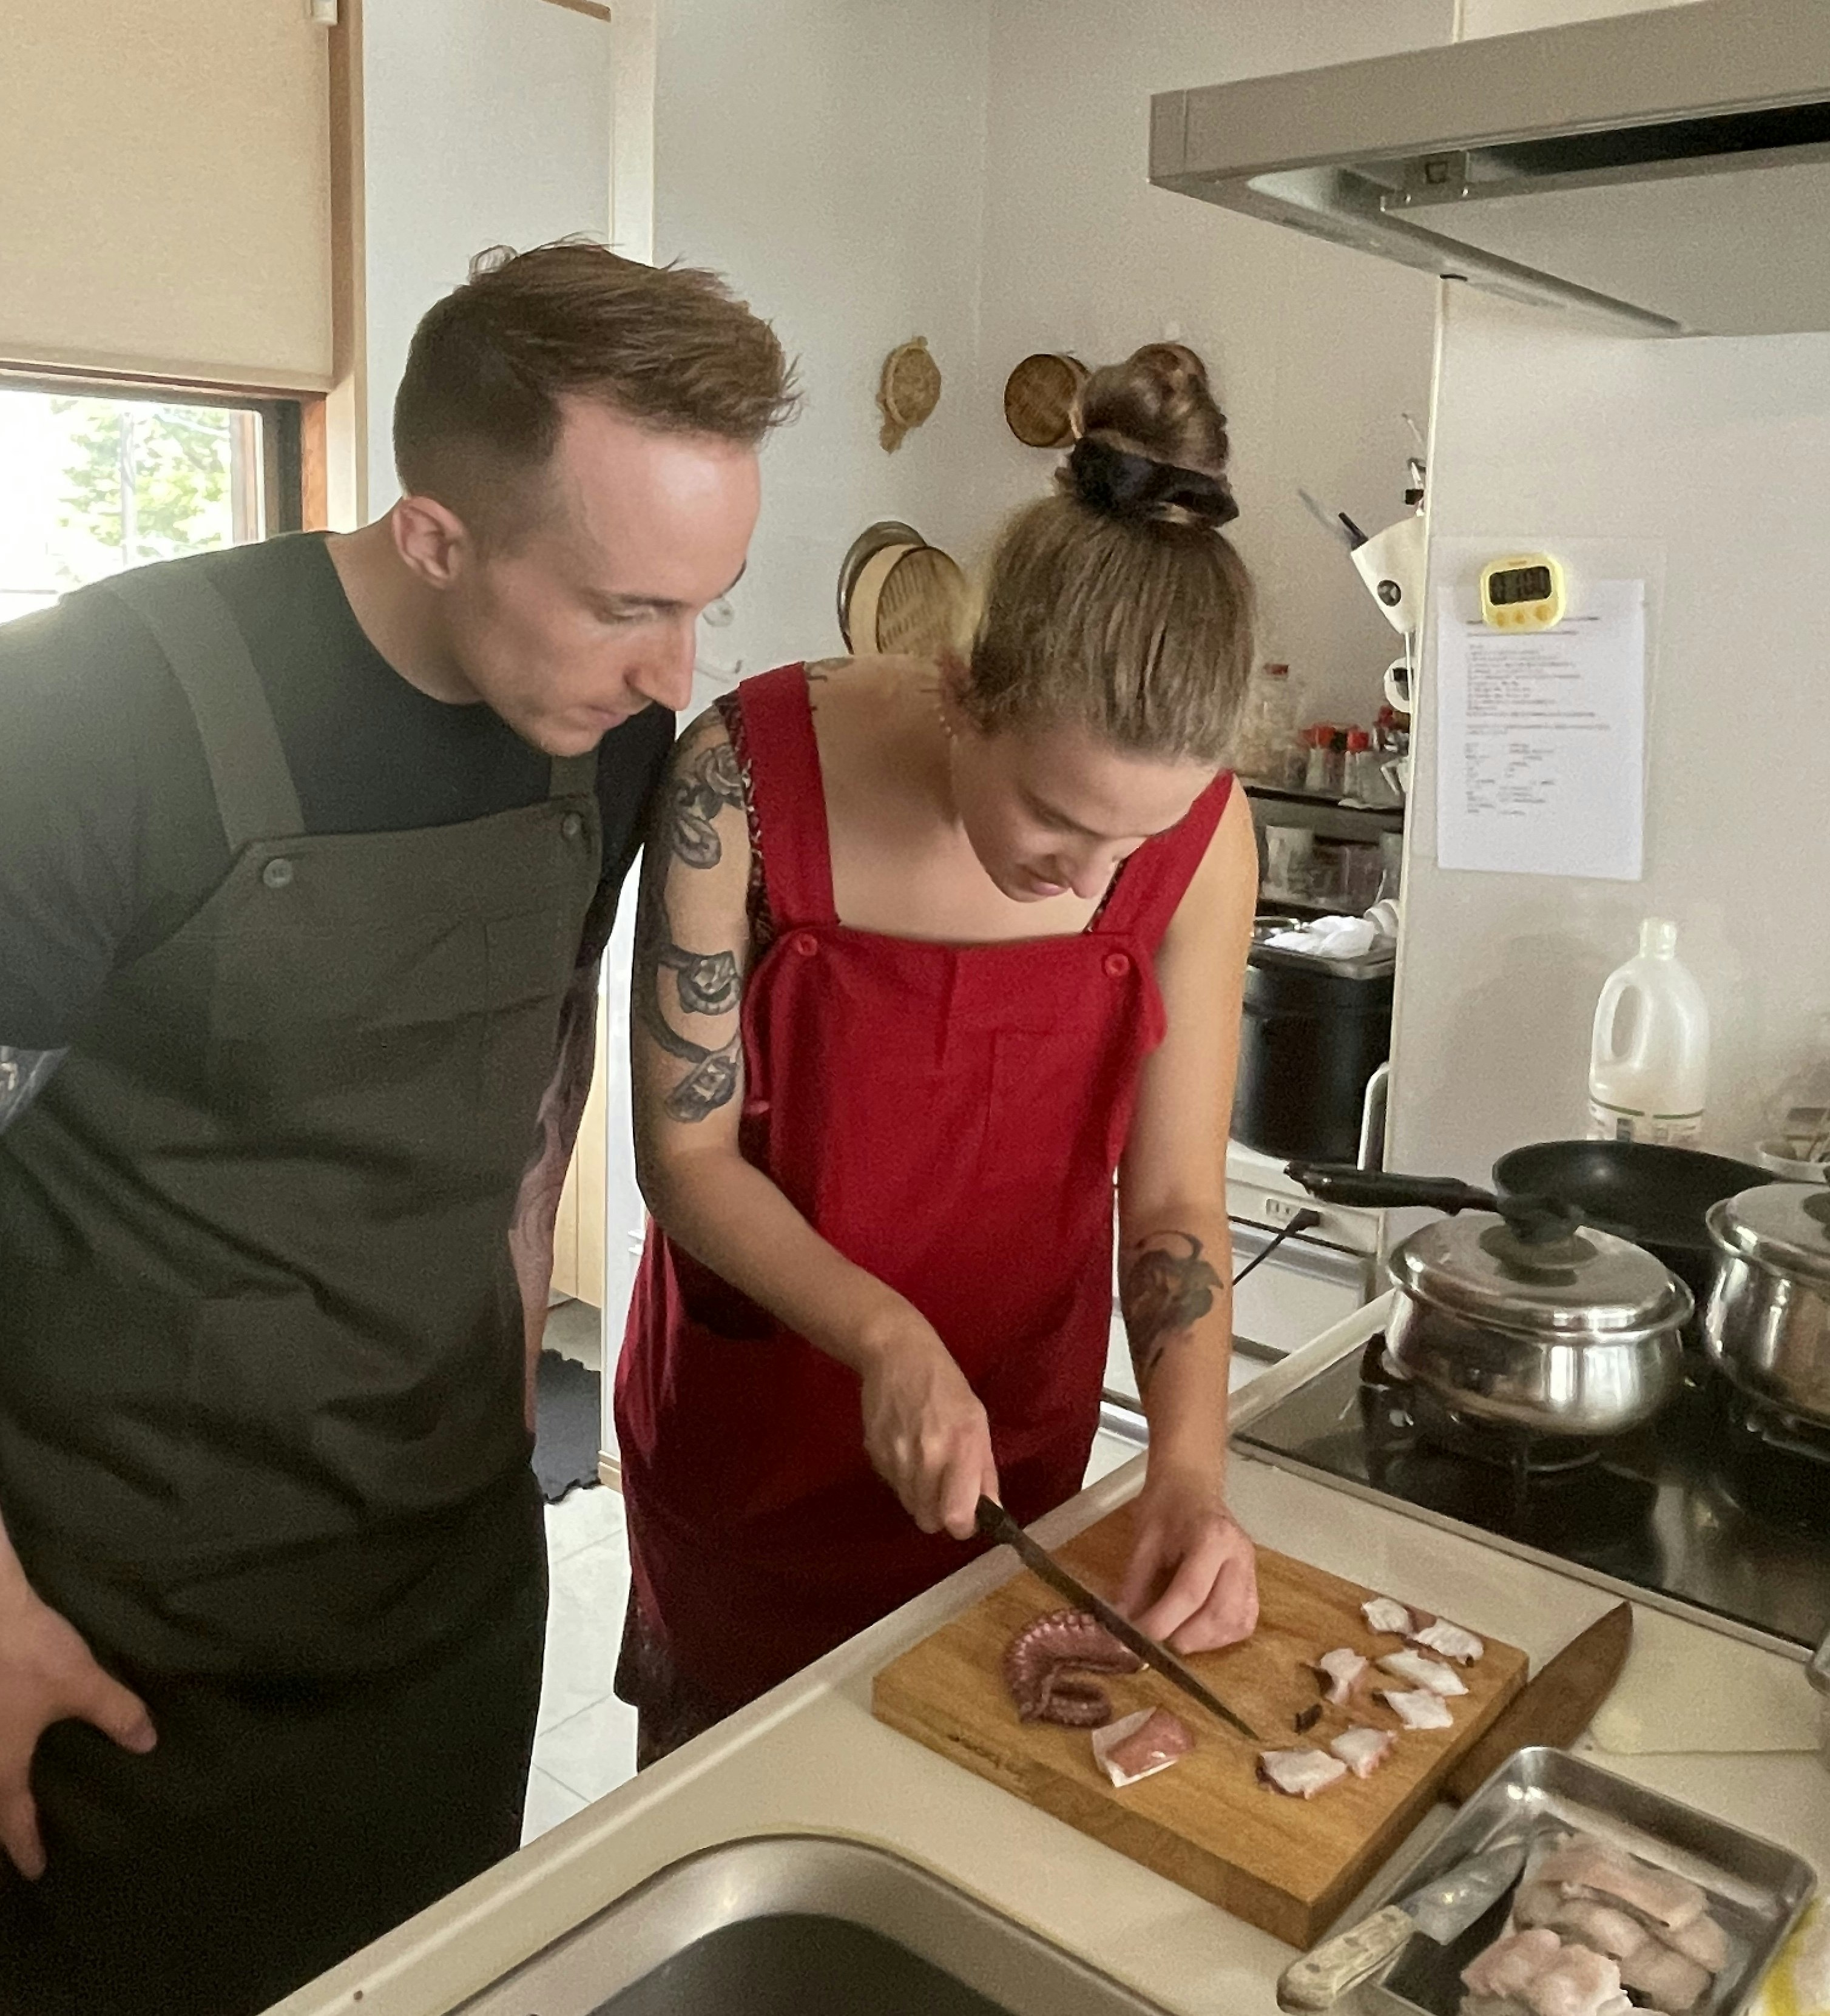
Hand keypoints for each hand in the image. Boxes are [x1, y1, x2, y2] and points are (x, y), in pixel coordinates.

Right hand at [0, 1583, 155, 1879]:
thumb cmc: (26, 1654)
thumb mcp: (79, 1685)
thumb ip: (115, 1714)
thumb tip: (148, 1744)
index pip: (11, 1822)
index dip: (26, 1847)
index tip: (36, 1872)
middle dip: (0, 1823)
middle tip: (14, 1840)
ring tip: (11, 1795)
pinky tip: (8, 1739)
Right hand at [857, 1316, 999, 1540]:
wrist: (897, 1355)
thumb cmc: (946, 1385)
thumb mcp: (977, 1421)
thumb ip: (985, 1471)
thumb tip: (991, 1512)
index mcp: (960, 1447)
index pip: (956, 1517)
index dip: (963, 1524)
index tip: (967, 1515)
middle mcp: (927, 1457)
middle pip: (928, 1520)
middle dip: (939, 1512)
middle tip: (946, 1489)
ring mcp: (895, 1457)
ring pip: (910, 1506)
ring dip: (921, 1495)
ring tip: (926, 1462)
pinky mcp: (874, 1453)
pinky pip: (893, 1485)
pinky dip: (902, 1478)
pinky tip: (907, 1448)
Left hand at [1118, 1464, 1257, 1653]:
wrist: (1192, 1483)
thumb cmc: (1167, 1505)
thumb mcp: (1143, 1538)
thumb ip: (1134, 1583)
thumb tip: (1122, 1623)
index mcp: (1211, 1536)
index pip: (1190, 1591)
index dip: (1164, 1621)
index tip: (1140, 1636)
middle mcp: (1239, 1555)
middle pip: (1221, 1613)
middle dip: (1187, 1637)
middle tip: (1158, 1642)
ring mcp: (1251, 1569)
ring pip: (1237, 1623)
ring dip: (1206, 1641)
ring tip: (1176, 1637)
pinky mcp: (1253, 1581)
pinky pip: (1245, 1620)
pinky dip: (1221, 1635)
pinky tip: (1198, 1632)